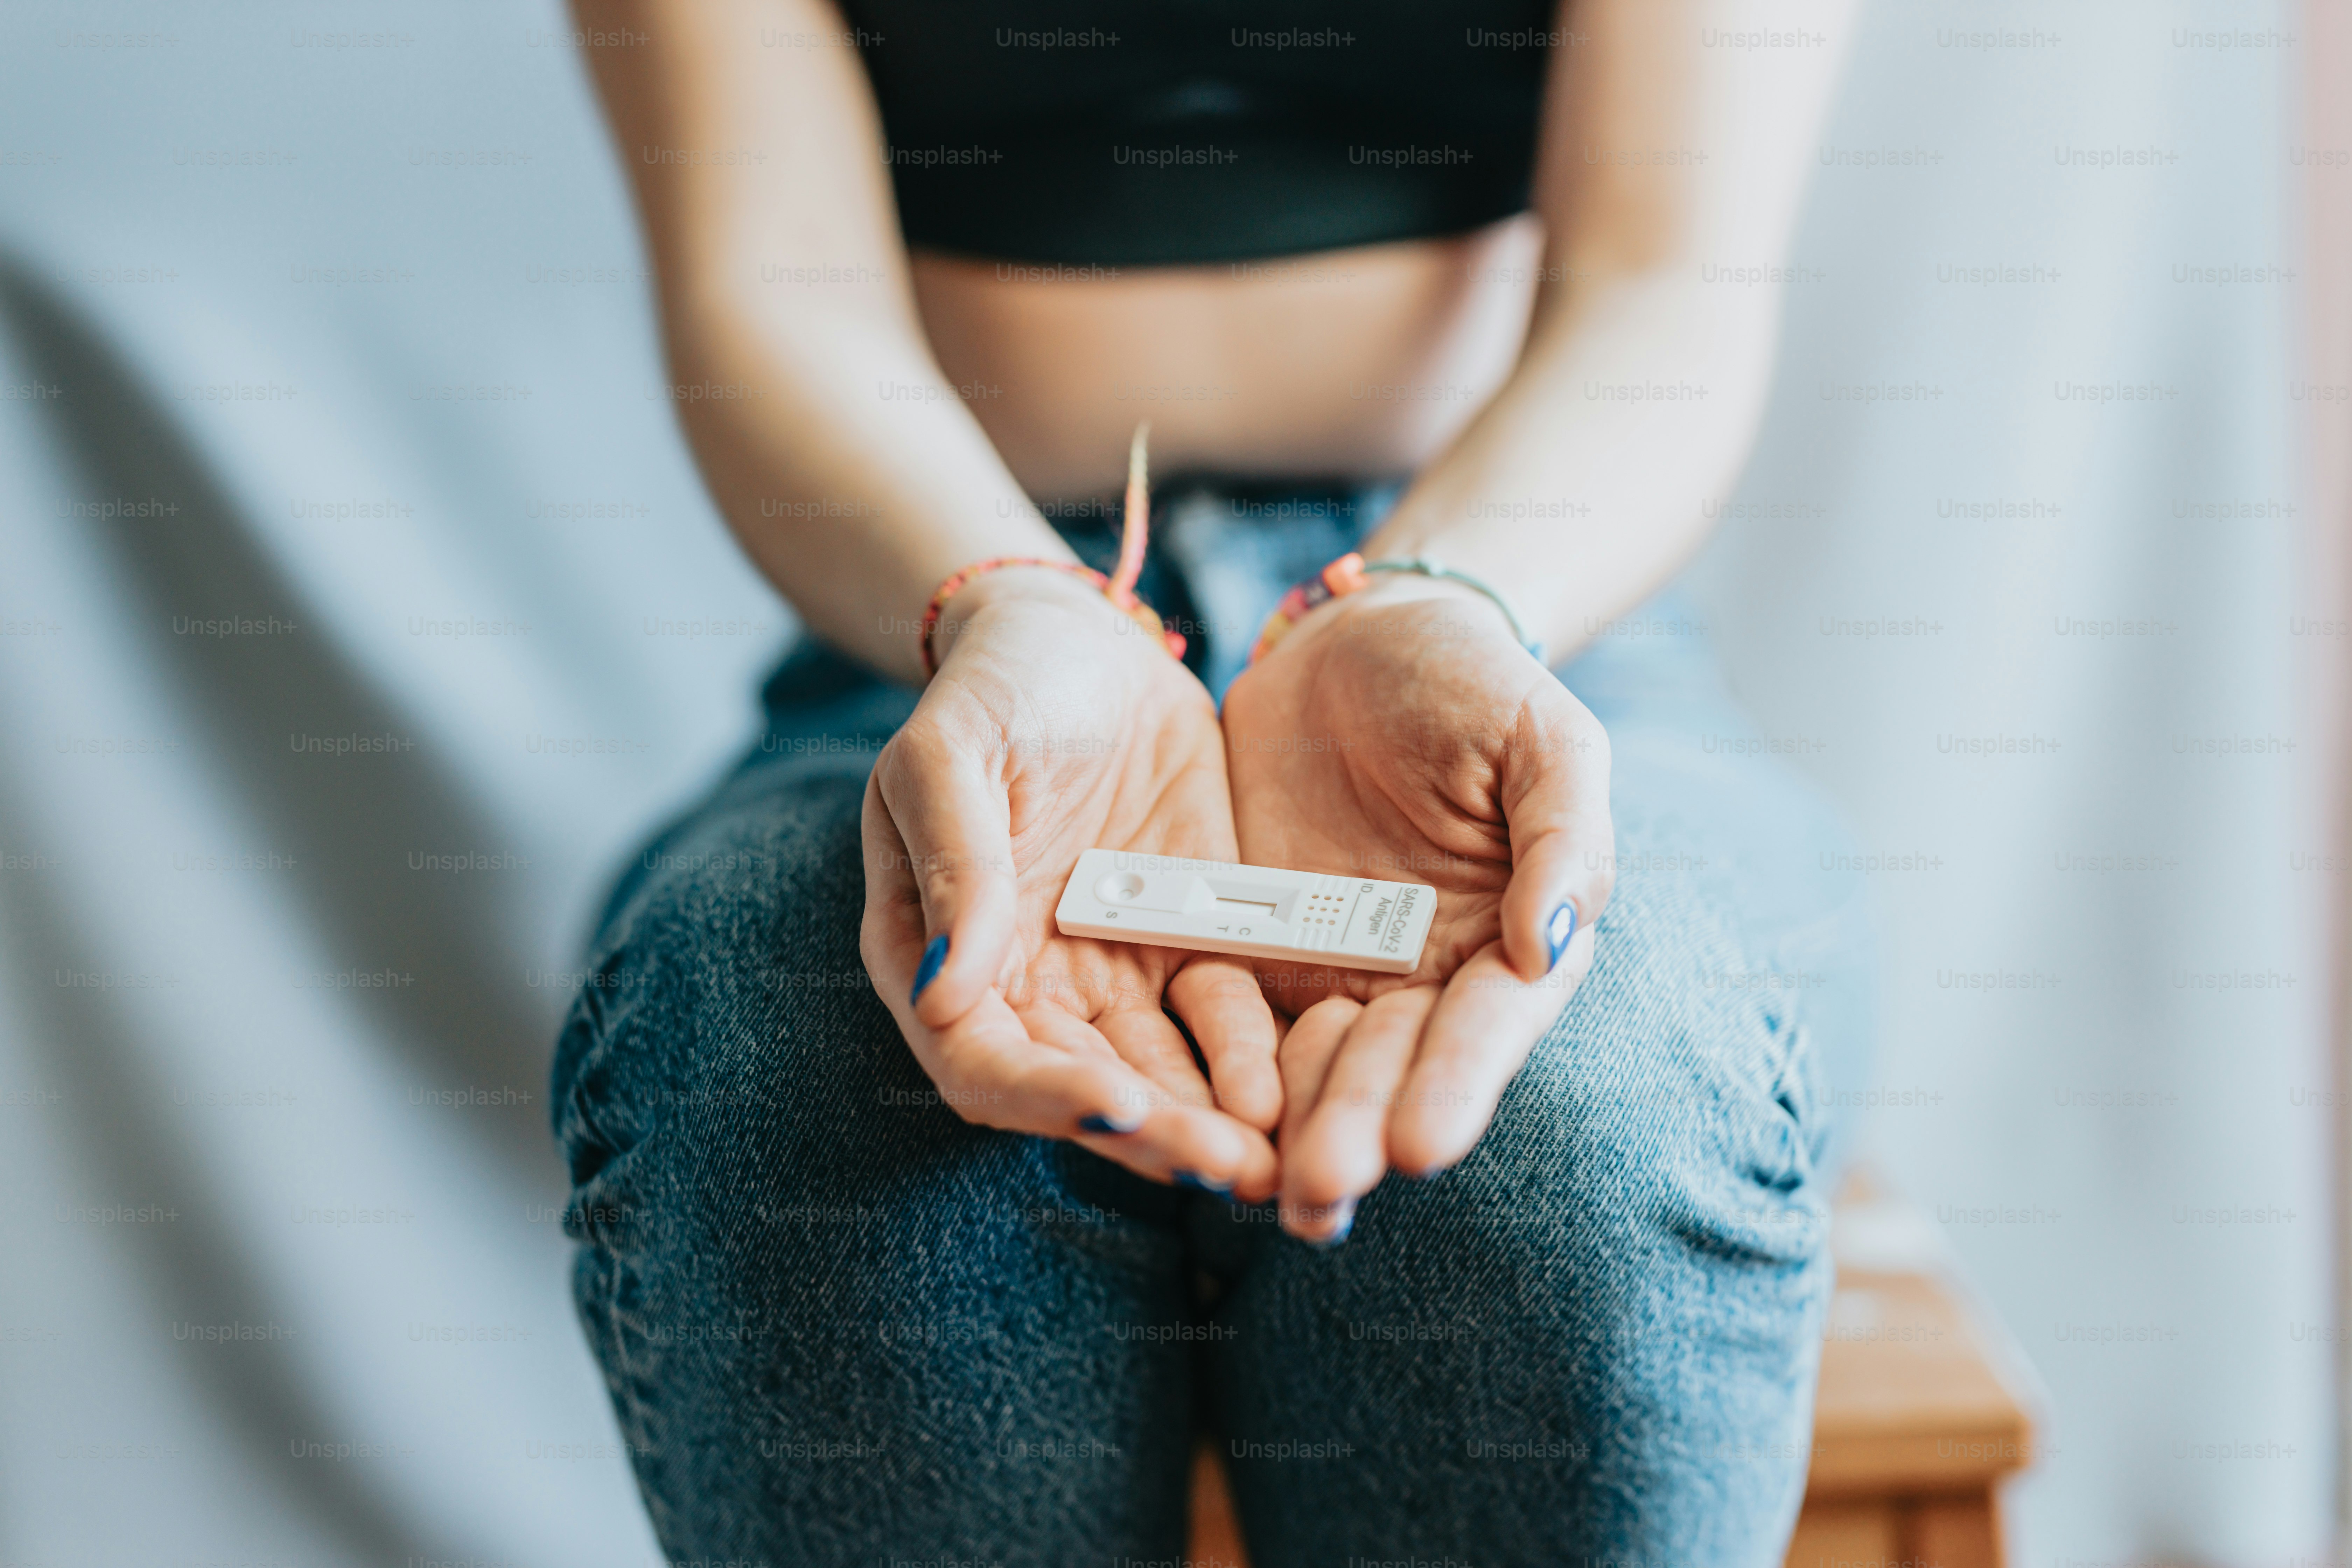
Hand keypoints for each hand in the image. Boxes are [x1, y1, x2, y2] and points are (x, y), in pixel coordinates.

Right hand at [861, 568, 1280, 1198]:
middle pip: (1086, 1088)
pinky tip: (1313, 1086)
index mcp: (940, 959)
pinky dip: (1262, 1059)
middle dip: (1158, 1135)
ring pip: (1165, 1073)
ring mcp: (1112, 975)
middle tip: (1233, 1167)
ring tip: (1286, 1160)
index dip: (1046, 1096)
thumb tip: (944, 994)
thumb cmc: (992, 689)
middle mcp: (1028, 989)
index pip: (982, 1063)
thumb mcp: (948, 757)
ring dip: (1218, 1122)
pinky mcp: (1190, 944)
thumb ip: (955, 868)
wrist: (1083, 639)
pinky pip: (1229, 1018)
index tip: (1120, 1105)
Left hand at [1221, 579, 1614, 1238]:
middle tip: (1319, 1190)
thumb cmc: (1473, 683)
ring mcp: (1336, 968)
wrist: (1358, 641)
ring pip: (1313, 1064)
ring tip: (1263, 1192)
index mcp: (1510, 941)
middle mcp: (1424, 976)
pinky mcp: (1258, 947)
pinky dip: (1222, 1068)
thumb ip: (1564, 835)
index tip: (1421, 1146)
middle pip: (1392, 1064)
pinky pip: (1236, 1017)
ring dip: (1289, 1129)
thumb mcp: (1543, 739)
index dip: (1453, 1084)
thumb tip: (1553, 943)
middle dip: (1356, 1128)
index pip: (1485, 1026)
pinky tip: (1198, 1117)